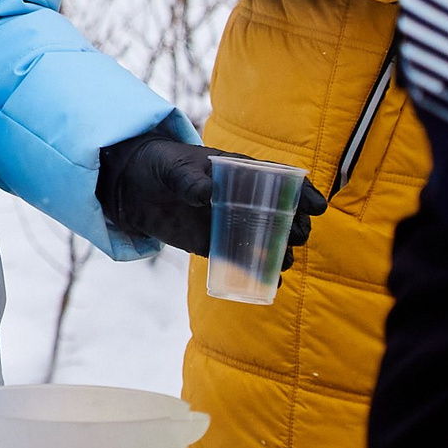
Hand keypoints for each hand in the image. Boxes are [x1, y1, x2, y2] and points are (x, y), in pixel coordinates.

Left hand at [96, 130, 326, 263]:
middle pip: (284, 214)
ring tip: (283, 259)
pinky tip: (270, 282)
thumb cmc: (159, 165)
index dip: (304, 193)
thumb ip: (188, 178)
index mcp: (241, 172)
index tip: (317, 207)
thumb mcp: (172, 166)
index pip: (282, 180)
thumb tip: (206, 193)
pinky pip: (242, 260)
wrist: (131, 186)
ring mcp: (232, 223)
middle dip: (297, 226)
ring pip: (269, 240)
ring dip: (282, 251)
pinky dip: (259, 272)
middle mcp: (244, 199)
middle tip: (297, 235)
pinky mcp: (214, 244)